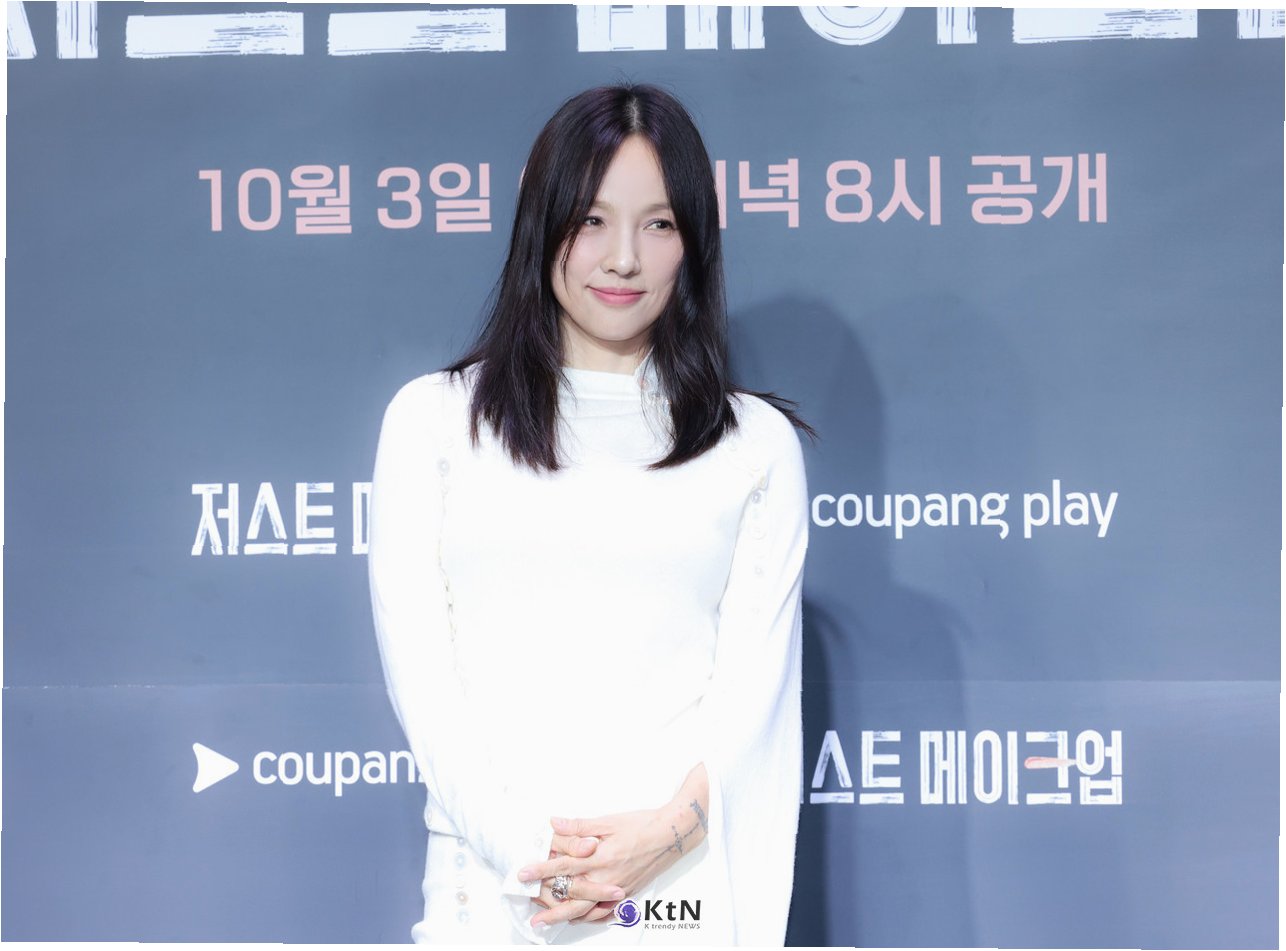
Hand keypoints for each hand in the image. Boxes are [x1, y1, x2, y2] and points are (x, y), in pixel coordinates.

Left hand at [519, 800, 705, 927]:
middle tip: (532, 912)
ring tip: (548, 921)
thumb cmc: (642, 824)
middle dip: (549, 905)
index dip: (542, 870)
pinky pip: (605, 912)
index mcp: (601, 857)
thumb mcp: (608, 820)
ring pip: (587, 909)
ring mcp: (618, 888)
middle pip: (573, 897)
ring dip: (565, 915)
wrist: (672, 834)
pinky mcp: (627, 892)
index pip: (564, 866)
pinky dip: (589, 917)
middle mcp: (608, 877)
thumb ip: (579, 826)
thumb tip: (554, 824)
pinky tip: (578, 918)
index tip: (524, 874)